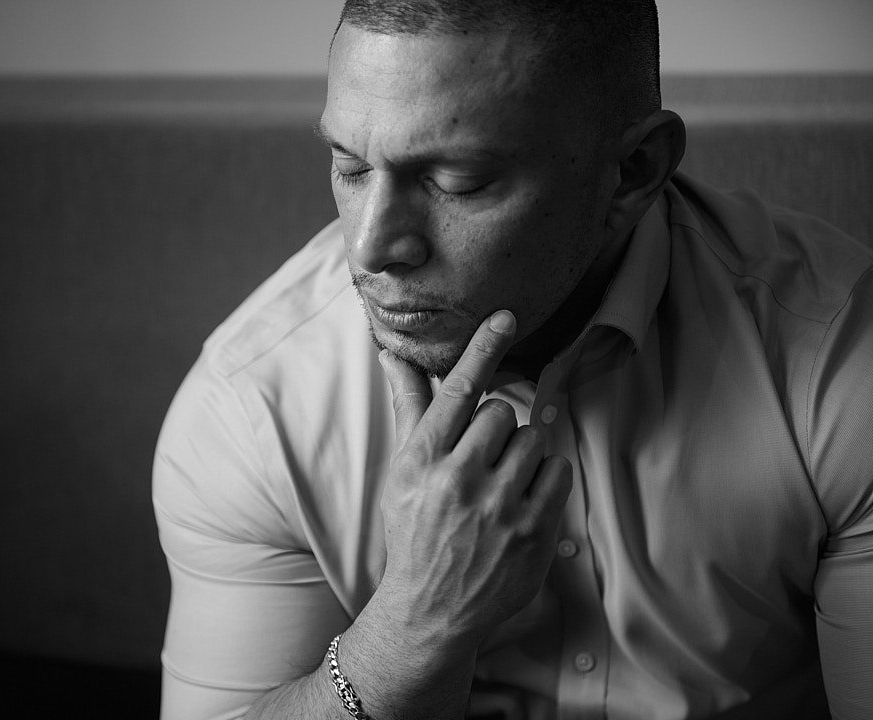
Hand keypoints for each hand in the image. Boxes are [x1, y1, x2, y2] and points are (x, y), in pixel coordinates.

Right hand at [374, 310, 572, 648]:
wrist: (430, 610)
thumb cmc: (413, 530)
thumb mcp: (401, 471)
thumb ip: (408, 409)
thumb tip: (392, 352)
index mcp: (422, 461)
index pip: (458, 391)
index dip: (483, 349)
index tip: (505, 317)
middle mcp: (459, 481)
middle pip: (500, 413)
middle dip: (495, 430)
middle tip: (481, 459)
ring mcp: (500, 509)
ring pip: (532, 440)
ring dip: (521, 454)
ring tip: (501, 484)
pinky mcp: (534, 533)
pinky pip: (558, 473)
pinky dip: (546, 479)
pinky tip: (523, 500)